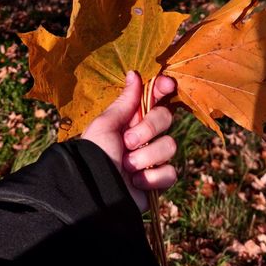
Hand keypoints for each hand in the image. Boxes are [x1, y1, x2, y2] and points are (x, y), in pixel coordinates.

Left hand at [81, 71, 176, 211]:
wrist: (95, 191)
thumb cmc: (95, 153)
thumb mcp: (106, 124)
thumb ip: (125, 101)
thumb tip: (134, 73)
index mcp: (132, 119)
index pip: (155, 97)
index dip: (163, 88)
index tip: (167, 85)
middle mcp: (146, 135)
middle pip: (166, 118)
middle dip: (147, 129)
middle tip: (127, 142)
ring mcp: (153, 157)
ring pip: (170, 146)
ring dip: (145, 157)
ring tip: (126, 166)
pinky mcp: (159, 180)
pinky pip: (170, 172)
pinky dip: (151, 178)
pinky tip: (135, 182)